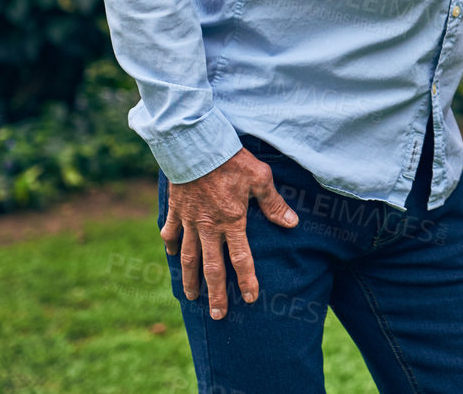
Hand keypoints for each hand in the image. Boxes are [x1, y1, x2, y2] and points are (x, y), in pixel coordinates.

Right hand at [161, 148, 298, 318]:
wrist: (196, 145)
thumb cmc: (232, 160)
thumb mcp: (260, 178)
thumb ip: (274, 204)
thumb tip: (292, 223)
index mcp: (232, 221)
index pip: (241, 258)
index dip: (247, 280)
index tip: (250, 298)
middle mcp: (208, 227)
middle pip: (212, 268)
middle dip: (216, 293)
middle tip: (218, 315)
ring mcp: (189, 220)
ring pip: (188, 257)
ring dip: (190, 279)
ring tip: (191, 298)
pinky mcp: (175, 210)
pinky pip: (170, 233)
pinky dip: (171, 245)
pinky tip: (172, 256)